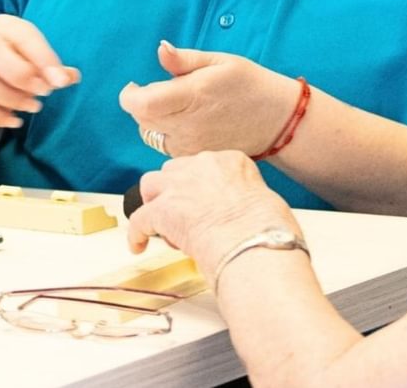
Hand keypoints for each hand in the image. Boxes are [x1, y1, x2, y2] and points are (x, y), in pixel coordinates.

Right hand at [0, 14, 78, 127]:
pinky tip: (14, 121)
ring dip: (9, 97)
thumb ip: (54, 69)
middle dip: (21, 75)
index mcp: (3, 26)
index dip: (43, 59)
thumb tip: (70, 77)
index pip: (23, 36)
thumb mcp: (36, 60)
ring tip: (33, 106)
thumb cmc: (16, 62)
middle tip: (44, 93)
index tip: (61, 82)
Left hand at [119, 42, 297, 156]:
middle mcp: (188, 126)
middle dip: (143, 104)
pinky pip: (166, 147)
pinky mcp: (194, 158)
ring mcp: (191, 146)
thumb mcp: (219, 61)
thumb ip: (184, 59)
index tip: (135, 87)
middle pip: (141, 120)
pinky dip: (167, 134)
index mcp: (192, 97)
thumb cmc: (249, 85)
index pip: (140, 105)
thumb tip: (160, 49)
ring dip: (154, 120)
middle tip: (165, 92)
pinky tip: (189, 124)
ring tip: (180, 108)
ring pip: (151, 135)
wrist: (276, 120)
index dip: (130, 96)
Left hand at [126, 151, 299, 273]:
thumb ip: (245, 200)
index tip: (202, 203)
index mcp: (232, 161)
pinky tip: (138, 245)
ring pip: (151, 185)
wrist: (256, 243)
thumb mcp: (266, 202)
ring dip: (154, 203)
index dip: (200, 187)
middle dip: (175, 191)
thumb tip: (240, 217)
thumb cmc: (270, 232)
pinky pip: (139, 219)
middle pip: (176, 170)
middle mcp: (203, 164)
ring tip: (161, 225)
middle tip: (184, 216)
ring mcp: (180, 185)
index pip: (205, 166)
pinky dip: (136, 233)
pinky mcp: (162, 209)